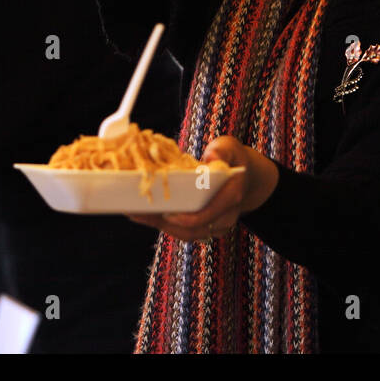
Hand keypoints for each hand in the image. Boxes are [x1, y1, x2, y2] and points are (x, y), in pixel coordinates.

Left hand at [128, 136, 279, 241]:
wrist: (245, 177)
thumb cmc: (233, 158)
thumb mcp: (230, 146)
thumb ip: (221, 150)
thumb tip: (211, 157)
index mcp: (232, 197)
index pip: (209, 214)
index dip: (186, 218)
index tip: (165, 213)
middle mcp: (226, 217)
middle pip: (193, 229)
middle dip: (163, 223)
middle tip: (137, 212)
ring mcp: (216, 226)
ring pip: (186, 234)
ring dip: (159, 226)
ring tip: (134, 212)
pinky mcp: (206, 228)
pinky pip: (184, 231)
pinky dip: (164, 225)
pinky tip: (143, 214)